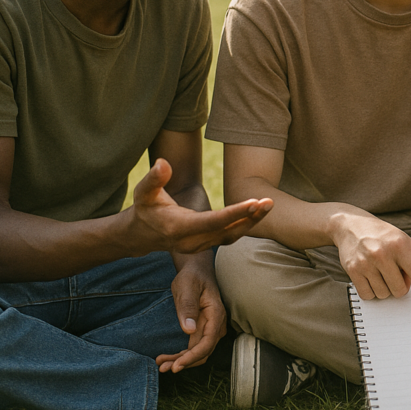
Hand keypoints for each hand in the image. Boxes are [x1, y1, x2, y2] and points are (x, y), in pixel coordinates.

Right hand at [126, 159, 272, 255]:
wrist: (141, 234)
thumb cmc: (144, 208)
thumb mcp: (143, 192)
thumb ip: (154, 179)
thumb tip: (163, 163)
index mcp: (178, 228)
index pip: (212, 221)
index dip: (234, 212)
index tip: (254, 201)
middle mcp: (192, 241)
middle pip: (227, 231)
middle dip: (250, 217)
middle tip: (269, 202)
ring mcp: (200, 246)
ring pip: (232, 236)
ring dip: (252, 222)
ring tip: (268, 205)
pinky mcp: (206, 245)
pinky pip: (230, 237)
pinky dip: (246, 225)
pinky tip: (259, 212)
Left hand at [156, 254, 226, 372]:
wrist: (196, 270)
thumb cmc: (192, 276)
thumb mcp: (187, 286)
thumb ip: (188, 306)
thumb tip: (189, 329)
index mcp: (216, 314)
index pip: (207, 342)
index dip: (192, 357)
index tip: (177, 365)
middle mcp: (216, 324)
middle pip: (203, 351)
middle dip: (184, 362)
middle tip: (163, 367)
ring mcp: (210, 328)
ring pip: (198, 352)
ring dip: (181, 360)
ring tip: (162, 364)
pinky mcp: (202, 329)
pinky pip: (194, 347)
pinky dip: (182, 355)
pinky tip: (167, 357)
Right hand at [330, 211, 410, 315]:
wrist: (352, 225)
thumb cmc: (384, 237)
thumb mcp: (404, 242)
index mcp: (401, 246)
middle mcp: (383, 254)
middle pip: (399, 291)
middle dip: (399, 286)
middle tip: (393, 272)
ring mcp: (366, 262)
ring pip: (383, 295)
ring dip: (384, 288)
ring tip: (379, 271)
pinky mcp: (353, 270)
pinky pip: (367, 295)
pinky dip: (371, 290)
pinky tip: (369, 276)